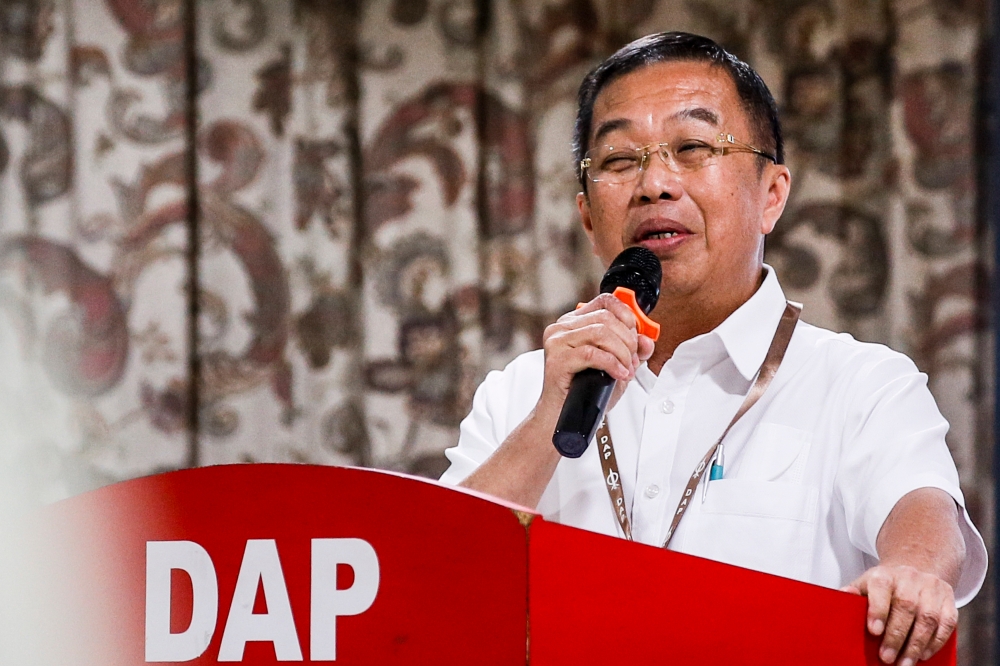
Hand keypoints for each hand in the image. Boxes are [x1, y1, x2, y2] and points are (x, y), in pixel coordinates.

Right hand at [538, 293, 655, 415]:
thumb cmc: (584, 392)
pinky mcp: (556, 360)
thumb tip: (647, 340)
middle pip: (606, 318)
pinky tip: (618, 375)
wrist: (561, 417)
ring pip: (600, 333)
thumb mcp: (615, 367)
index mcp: (574, 323)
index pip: (604, 301)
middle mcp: (562, 328)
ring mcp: (557, 342)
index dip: (626, 314)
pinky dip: (612, 364)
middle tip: (633, 360)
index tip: (635, 334)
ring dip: (622, 353)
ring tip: (626, 369)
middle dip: (628, 340)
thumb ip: (633, 352)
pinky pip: (592, 354)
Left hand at [842, 564, 956, 664]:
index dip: (878, 610)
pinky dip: (936, 641)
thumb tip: (843, 597)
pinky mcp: (948, 599)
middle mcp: (909, 578)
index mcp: (885, 574)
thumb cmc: (887, 585)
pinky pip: (946, 623)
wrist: (916, 568)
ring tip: (905, 662)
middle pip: (905, 607)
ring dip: (916, 644)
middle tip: (887, 657)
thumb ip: (855, 593)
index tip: (874, 631)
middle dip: (896, 636)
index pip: (880, 588)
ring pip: (927, 617)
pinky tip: (923, 654)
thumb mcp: (866, 584)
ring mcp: (931, 588)